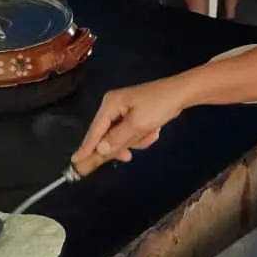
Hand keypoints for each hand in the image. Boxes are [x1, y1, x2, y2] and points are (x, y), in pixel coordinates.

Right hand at [72, 78, 188, 164]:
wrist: (181, 94)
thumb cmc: (159, 106)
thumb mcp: (138, 124)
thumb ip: (118, 138)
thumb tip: (99, 150)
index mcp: (110, 104)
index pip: (95, 130)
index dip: (86, 147)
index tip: (75, 161)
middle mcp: (113, 106)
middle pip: (107, 135)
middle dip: (122, 144)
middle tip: (128, 156)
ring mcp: (123, 111)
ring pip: (121, 137)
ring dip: (137, 140)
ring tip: (151, 132)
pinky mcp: (133, 115)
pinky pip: (132, 133)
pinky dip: (142, 136)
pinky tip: (154, 130)